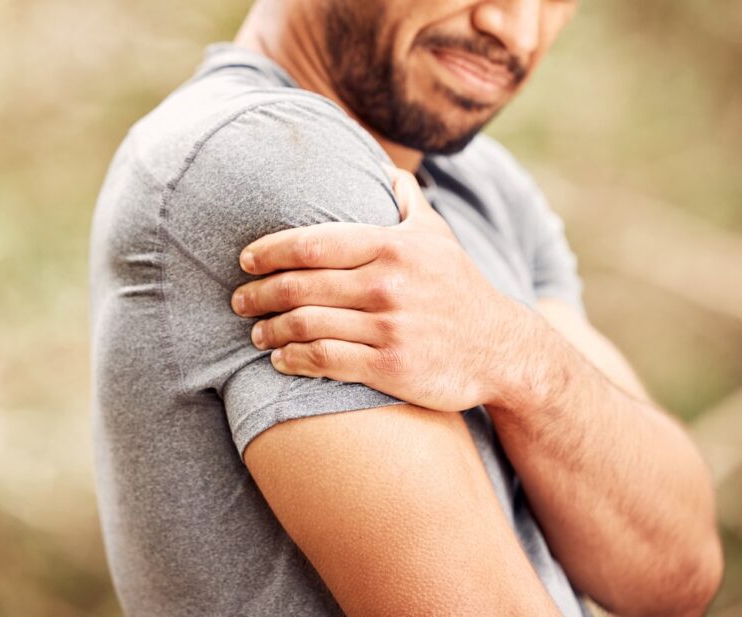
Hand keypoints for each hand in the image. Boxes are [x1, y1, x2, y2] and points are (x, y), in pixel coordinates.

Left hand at [230, 167, 540, 412]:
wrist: (501, 349)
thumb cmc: (458, 287)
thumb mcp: (439, 234)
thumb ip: (406, 200)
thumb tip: (383, 166)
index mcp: (393, 245)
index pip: (313, 243)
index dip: (270, 251)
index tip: (246, 260)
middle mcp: (389, 283)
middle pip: (301, 285)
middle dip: (260, 293)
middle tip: (240, 299)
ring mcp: (390, 326)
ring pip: (307, 324)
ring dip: (271, 329)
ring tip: (256, 331)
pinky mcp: (392, 366)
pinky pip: (326, 360)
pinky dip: (294, 360)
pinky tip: (281, 359)